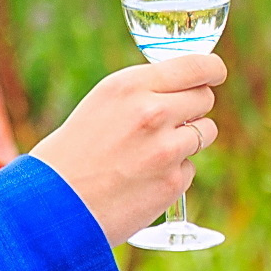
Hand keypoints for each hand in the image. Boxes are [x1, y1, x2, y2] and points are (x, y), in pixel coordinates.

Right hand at [30, 54, 225, 245]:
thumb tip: (184, 85)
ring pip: (205, 132)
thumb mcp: (103, 103)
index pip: (195, 66)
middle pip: (205, 98)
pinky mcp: (172, 182)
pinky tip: (142, 179)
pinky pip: (190, 167)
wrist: (55, 204)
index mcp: (131, 86)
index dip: (212, 69)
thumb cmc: (74, 152)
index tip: (215, 74)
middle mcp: (153, 112)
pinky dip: (173, 173)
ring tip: (151, 154)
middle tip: (169, 123)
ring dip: (186, 141)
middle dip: (193, 108)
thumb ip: (143, 91)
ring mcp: (166, 149)